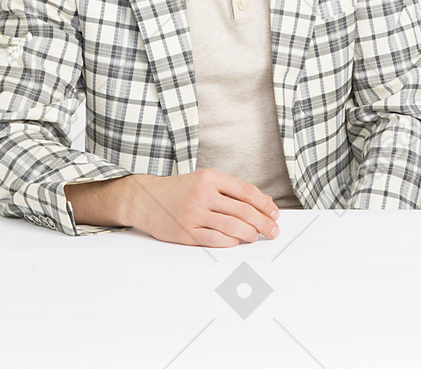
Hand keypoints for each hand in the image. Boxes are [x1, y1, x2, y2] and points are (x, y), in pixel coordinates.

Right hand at [125, 168, 280, 246]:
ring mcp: (193, 214)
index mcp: (210, 177)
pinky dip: (231, 242)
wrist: (145, 199)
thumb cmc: (180, 190)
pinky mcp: (186, 233)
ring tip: (256, 236)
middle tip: (274, 230)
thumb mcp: (204, 180)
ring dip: (250, 234)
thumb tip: (263, 203)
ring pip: (232, 227)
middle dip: (263, 222)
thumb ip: (231, 190)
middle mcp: (202, 194)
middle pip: (243, 211)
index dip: (265, 204)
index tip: (275, 213)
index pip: (246, 191)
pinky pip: (215, 240)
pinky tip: (238, 242)